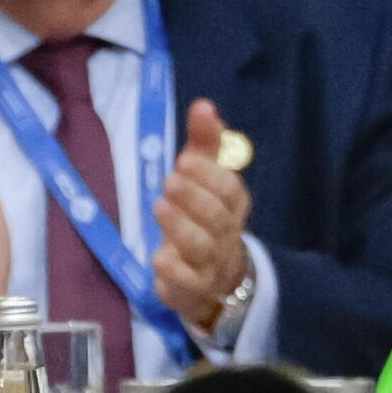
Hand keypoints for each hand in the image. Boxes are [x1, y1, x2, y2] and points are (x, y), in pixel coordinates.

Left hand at [150, 99, 251, 331]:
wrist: (213, 278)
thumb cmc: (204, 216)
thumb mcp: (204, 178)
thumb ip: (205, 143)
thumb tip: (203, 104)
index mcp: (233, 205)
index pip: (230, 189)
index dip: (209, 175)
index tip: (184, 159)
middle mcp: (226, 234)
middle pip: (218, 217)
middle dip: (195, 198)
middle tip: (171, 181)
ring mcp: (210, 263)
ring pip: (202, 247)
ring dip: (181, 227)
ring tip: (160, 207)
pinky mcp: (191, 288)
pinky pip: (186, 281)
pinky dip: (173, 269)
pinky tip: (158, 257)